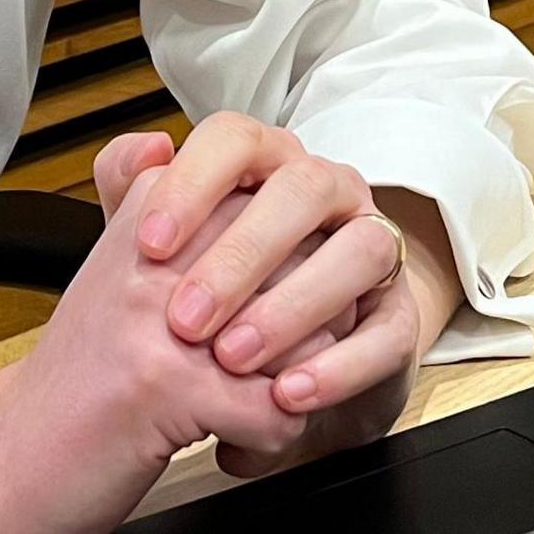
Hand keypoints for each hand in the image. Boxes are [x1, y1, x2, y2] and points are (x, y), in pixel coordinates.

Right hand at [0, 167, 313, 533]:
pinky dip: (268, 443)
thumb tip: (162, 143)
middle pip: (306, 273)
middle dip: (306, 335)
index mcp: (153, 213)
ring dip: (292, 391)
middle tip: (258, 372)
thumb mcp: (113, 268)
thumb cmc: (76, 376)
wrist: (5, 459)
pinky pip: (281, 410)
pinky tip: (229, 444)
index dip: (292, 275)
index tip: (250, 312)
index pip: (284, 214)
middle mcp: (158, 257)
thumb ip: (150, 208)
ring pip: (308, 340)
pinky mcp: (170, 391)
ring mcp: (162, 321)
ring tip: (245, 408)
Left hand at [92, 118, 463, 470]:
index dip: (193, 183)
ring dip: (293, 305)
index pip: (237, 139)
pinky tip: (285, 394)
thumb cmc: (222, 299)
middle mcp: (329, 193)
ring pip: (359, 249)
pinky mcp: (400, 321)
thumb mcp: (167, 258)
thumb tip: (143, 149)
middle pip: (302, 188)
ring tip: (232, 359)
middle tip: (184, 320)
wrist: (285, 374)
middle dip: (241, 253)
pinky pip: (386, 333)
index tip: (149, 244)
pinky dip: (337, 366)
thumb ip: (133, 197)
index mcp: (268, 164)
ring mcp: (374, 250)